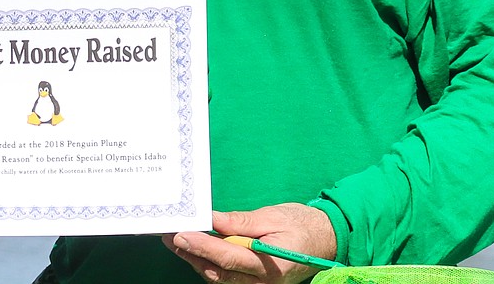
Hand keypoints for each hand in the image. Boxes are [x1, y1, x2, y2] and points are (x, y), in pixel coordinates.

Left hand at [163, 203, 336, 283]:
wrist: (324, 240)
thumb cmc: (301, 225)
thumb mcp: (273, 217)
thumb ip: (241, 222)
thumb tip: (212, 219)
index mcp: (269, 265)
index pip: (227, 257)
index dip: (201, 247)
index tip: (180, 234)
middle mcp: (262, 282)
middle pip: (217, 271)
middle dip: (191, 254)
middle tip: (168, 236)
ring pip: (218, 276)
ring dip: (195, 259)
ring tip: (175, 240)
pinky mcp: (253, 281)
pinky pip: (226, 275)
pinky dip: (208, 261)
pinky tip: (195, 247)